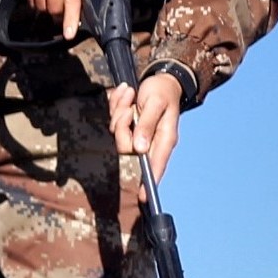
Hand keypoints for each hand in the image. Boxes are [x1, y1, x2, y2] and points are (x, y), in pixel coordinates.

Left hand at [107, 72, 185, 235]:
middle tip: (130, 107)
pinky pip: (113, 123)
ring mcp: (138, 136)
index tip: (144, 197)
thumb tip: (140, 149)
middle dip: (122, 125)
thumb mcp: (156, 103)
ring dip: (119, 111)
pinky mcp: (128, 128)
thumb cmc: (162, 92)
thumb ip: (147, 124)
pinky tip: (126, 94)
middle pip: (126, 147)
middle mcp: (151, 142)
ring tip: (130, 94)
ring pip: (117, 134)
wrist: (161, 79)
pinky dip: (116, 106)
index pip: (156, 165)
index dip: (150, 182)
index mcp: (164, 139)